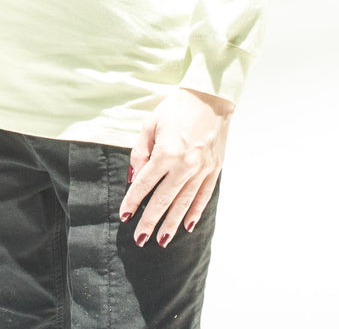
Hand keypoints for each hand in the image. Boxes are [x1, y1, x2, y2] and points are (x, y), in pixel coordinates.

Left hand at [119, 87, 233, 248]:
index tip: (125, 216)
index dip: (133, 201)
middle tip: (140, 239)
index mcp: (166, 153)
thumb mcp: (151, 123)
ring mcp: (201, 169)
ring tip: (162, 240)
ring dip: (172, 223)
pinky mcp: (214, 169)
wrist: (210, 97)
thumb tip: (135, 177)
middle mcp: (184, 165)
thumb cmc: (177, 107)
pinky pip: (203, 196)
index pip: (144, 184)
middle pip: (163, 200)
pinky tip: (187, 225)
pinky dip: (194, 212)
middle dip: (150, 221)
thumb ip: (140, 152)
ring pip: (184, 203)